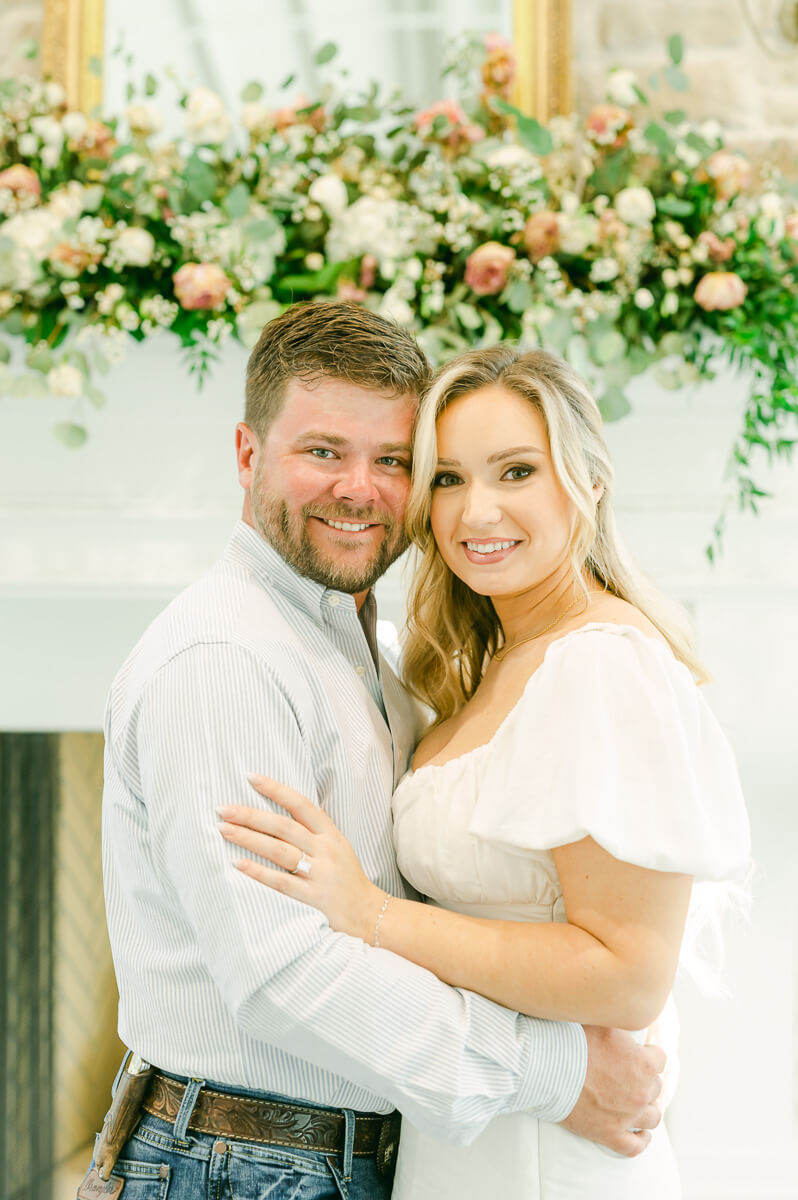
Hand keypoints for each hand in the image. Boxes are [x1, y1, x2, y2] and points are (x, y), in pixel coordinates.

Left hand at [218, 776, 383, 941]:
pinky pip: (281, 882)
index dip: (276, 789)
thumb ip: (312, 831)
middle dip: (250, 815)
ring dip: (248, 839)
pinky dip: (258, 872)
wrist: (368, 913)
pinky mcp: (312, 897)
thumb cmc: (346, 878)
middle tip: (223, 808)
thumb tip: (275, 815)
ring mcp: (320, 873)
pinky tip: (238, 864)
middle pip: (283, 826)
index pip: (300, 804)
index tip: (251, 777)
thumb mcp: (337, 846)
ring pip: (279, 851)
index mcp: (330, 833)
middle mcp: (325, 849)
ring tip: (224, 830)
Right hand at [560, 1027, 664, 1157]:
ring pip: (652, 1117)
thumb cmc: (572, 1040)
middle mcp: (641, 1092)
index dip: (648, 1054)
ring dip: (646, 1108)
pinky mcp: (610, 1134)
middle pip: (656, 1087)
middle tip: (628, 1074)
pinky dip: (641, 1140)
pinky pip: (635, 1146)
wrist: (546, 1066)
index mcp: (644, 1063)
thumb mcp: (604, 1022)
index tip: (637, 1053)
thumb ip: (623, 1026)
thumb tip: (629, 1017)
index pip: (660, 1059)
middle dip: (645, 1080)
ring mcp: (627, 1116)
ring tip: (637, 1103)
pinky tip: (640, 1134)